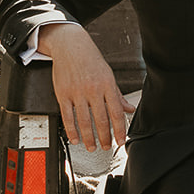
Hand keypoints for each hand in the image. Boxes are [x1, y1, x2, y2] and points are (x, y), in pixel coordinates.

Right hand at [39, 22, 135, 150]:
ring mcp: (77, 93)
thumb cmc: (90, 59)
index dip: (120, 129)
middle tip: (106, 147)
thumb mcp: (108, 75)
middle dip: (105, 137)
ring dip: (89, 137)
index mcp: (107, 85)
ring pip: (84, 121)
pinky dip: (72, 130)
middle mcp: (93, 90)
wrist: (70, 46)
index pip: (116, 112)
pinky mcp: (63, 94)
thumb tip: (129, 109)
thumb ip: (118, 95)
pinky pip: (68, 116)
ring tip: (92, 147)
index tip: (121, 140)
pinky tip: (76, 138)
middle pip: (101, 120)